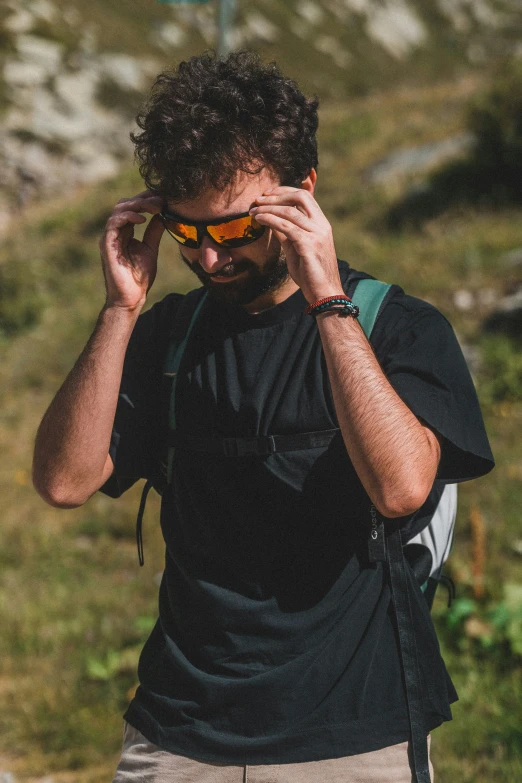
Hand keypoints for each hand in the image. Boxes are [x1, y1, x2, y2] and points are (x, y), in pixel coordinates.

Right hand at [99, 190, 164, 311]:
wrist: (131, 296)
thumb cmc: (139, 276)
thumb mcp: (151, 248)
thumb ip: (154, 231)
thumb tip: (162, 215)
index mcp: (125, 231)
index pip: (132, 208)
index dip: (146, 200)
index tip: (163, 199)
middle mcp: (115, 232)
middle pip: (125, 204)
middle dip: (143, 199)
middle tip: (161, 200)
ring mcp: (109, 237)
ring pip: (118, 210)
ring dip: (137, 205)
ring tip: (155, 207)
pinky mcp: (107, 244)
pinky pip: (114, 223)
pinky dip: (128, 217)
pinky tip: (143, 219)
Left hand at [249, 186, 341, 303]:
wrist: (324, 293)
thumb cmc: (310, 274)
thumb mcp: (297, 249)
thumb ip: (287, 234)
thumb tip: (271, 221)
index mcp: (321, 224)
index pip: (305, 196)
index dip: (285, 192)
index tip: (267, 194)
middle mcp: (322, 225)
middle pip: (300, 197)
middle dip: (277, 195)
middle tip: (258, 199)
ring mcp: (317, 234)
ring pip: (290, 211)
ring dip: (268, 208)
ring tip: (253, 211)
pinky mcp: (309, 245)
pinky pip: (286, 227)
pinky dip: (270, 220)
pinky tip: (259, 220)